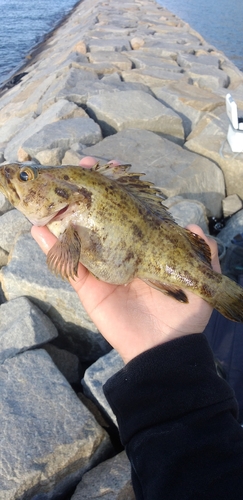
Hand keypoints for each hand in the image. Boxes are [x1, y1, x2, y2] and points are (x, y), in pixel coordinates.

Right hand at [31, 158, 219, 363]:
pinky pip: (67, 264)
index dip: (122, 190)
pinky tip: (37, 229)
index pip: (131, 212)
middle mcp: (121, 252)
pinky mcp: (88, 286)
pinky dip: (51, 247)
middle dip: (90, 192)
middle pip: (101, 217)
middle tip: (82, 168)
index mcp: (145, 248)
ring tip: (53, 190)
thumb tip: (193, 226)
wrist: (164, 346)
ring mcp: (102, 268)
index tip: (115, 168)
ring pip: (79, 235)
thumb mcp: (200, 279)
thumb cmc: (183, 313)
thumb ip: (202, 252)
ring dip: (65, 213)